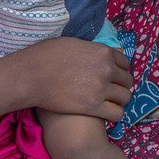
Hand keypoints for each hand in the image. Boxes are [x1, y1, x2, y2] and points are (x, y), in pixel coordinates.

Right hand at [16, 38, 133, 121]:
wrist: (31, 76)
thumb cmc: (46, 56)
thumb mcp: (75, 43)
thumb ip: (93, 49)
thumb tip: (104, 52)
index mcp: (103, 52)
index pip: (125, 63)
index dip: (120, 71)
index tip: (114, 77)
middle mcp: (107, 69)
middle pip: (127, 81)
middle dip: (121, 86)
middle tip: (112, 91)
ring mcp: (101, 88)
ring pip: (125, 98)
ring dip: (119, 101)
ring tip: (110, 103)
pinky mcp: (93, 107)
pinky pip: (117, 114)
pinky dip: (114, 114)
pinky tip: (106, 113)